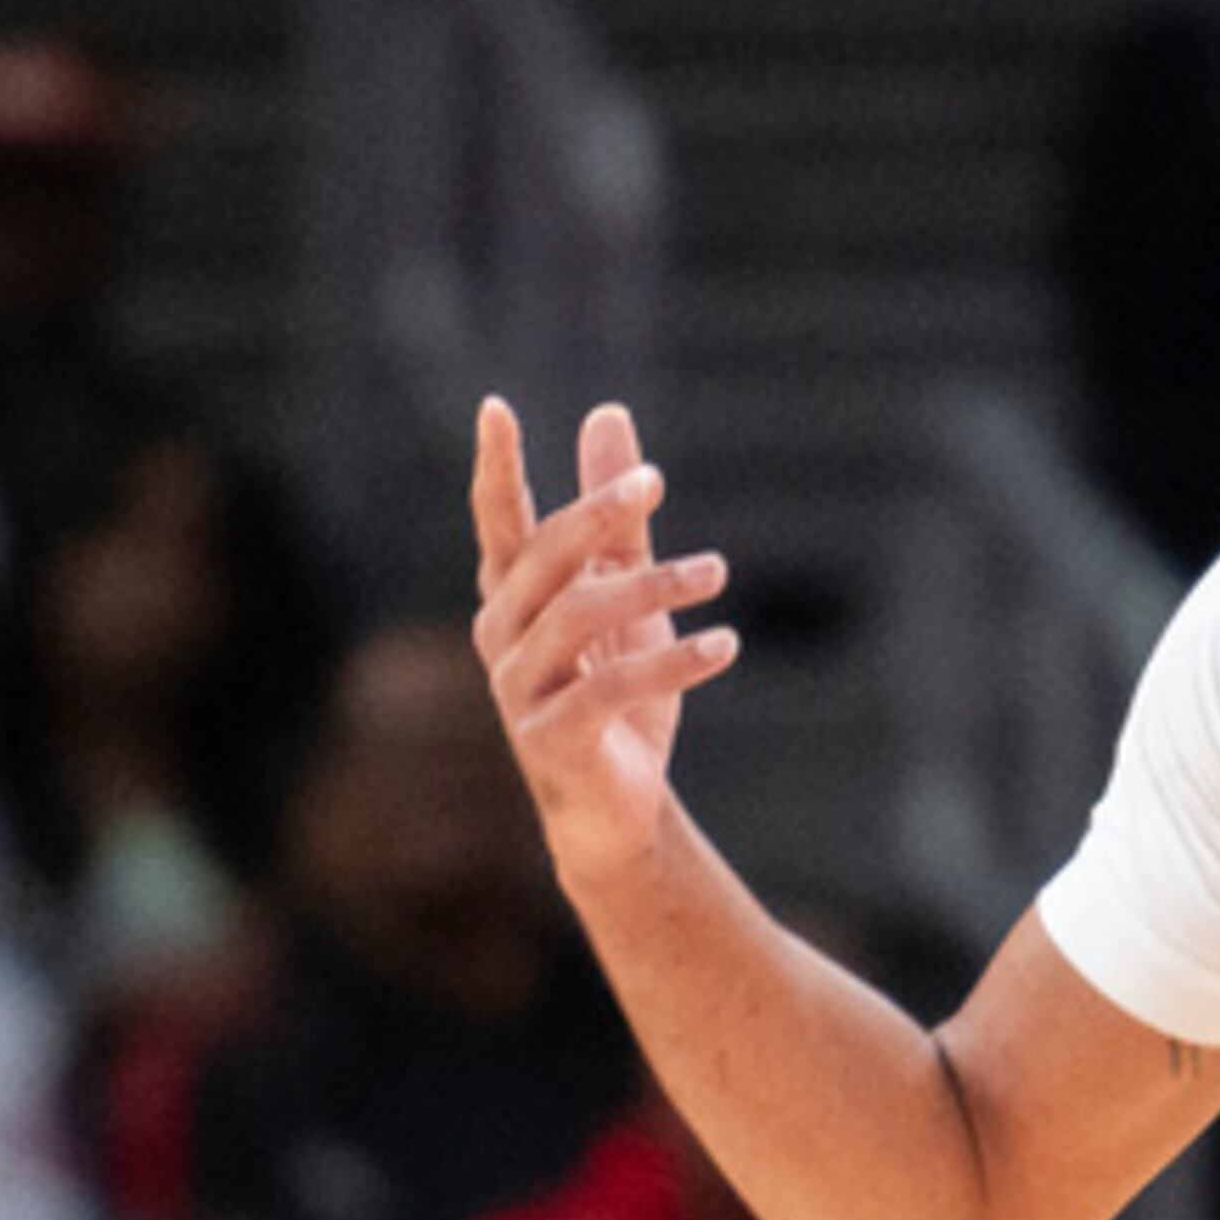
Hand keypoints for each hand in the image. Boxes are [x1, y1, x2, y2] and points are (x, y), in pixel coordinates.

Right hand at [469, 394, 737, 885]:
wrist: (618, 811)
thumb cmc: (618, 696)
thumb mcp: (626, 596)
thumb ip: (617, 518)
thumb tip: (608, 415)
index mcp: (514, 598)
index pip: (499, 522)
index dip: (496, 469)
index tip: (496, 409)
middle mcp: (503, 637)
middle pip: (542, 557)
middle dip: (596, 513)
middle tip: (652, 483)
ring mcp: (521, 690)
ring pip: (579, 615)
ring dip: (654, 587)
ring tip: (717, 573)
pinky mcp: (553, 739)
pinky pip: (610, 689)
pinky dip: (673, 662)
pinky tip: (723, 644)